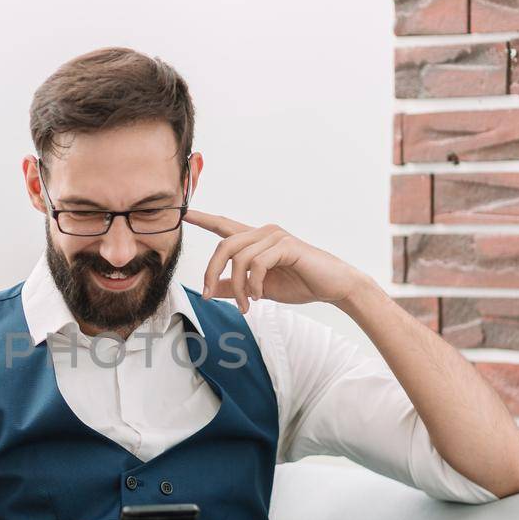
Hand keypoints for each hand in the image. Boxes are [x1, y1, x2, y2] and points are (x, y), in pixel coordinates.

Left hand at [185, 209, 372, 312]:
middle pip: (223, 246)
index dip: (204, 219)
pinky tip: (259, 295)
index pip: (224, 226)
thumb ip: (235, 287)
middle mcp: (263, 233)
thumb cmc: (300, 284)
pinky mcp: (286, 245)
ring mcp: (275, 237)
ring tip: (246, 305)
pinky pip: (257, 263)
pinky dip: (253, 283)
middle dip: (211, 273)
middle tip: (208, 296)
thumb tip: (211, 290)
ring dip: (237, 287)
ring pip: (239, 258)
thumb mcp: (260, 289)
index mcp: (256, 240)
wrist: (333, 287)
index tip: (185, 214)